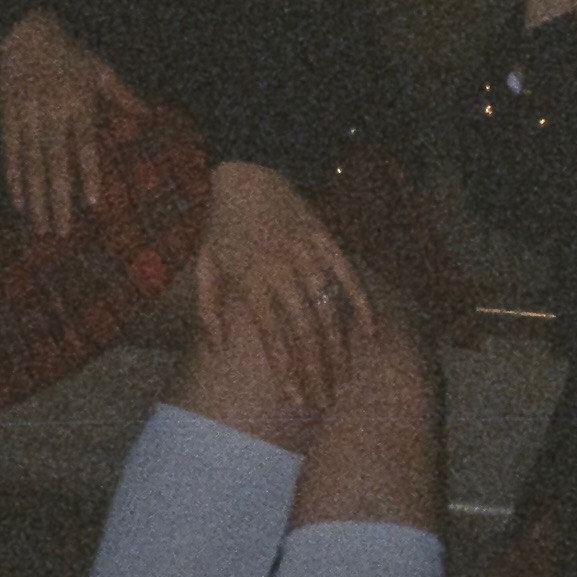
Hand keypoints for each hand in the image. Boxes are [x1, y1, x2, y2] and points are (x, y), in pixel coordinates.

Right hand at [0, 9, 152, 237]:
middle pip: (54, 163)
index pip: (83, 145)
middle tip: (62, 232)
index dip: (86, 174)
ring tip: (40, 227)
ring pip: (30, 164)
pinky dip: (13, 179)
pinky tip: (17, 203)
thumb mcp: (100, 68)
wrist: (25, 31)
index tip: (91, 203)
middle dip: (57, 199)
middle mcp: (52, 111)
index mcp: (78, 102)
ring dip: (35, 198)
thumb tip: (149, 114)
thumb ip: (122, 94)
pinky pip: (10, 153)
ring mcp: (26, 115)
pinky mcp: (7, 116)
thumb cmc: (70, 51)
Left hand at [193, 161, 373, 411]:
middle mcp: (282, 272)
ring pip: (328, 310)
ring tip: (342, 380)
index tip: (296, 401)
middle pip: (304, 332)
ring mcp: (308, 256)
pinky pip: (348, 276)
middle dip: (315, 371)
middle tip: (323, 403)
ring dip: (337, 348)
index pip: (273, 337)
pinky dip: (362, 303)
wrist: (249, 174)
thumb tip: (218, 348)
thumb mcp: (205, 264)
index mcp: (251, 281)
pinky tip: (372, 332)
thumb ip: (208, 308)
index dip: (286, 371)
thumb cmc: (223, 226)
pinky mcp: (327, 241)